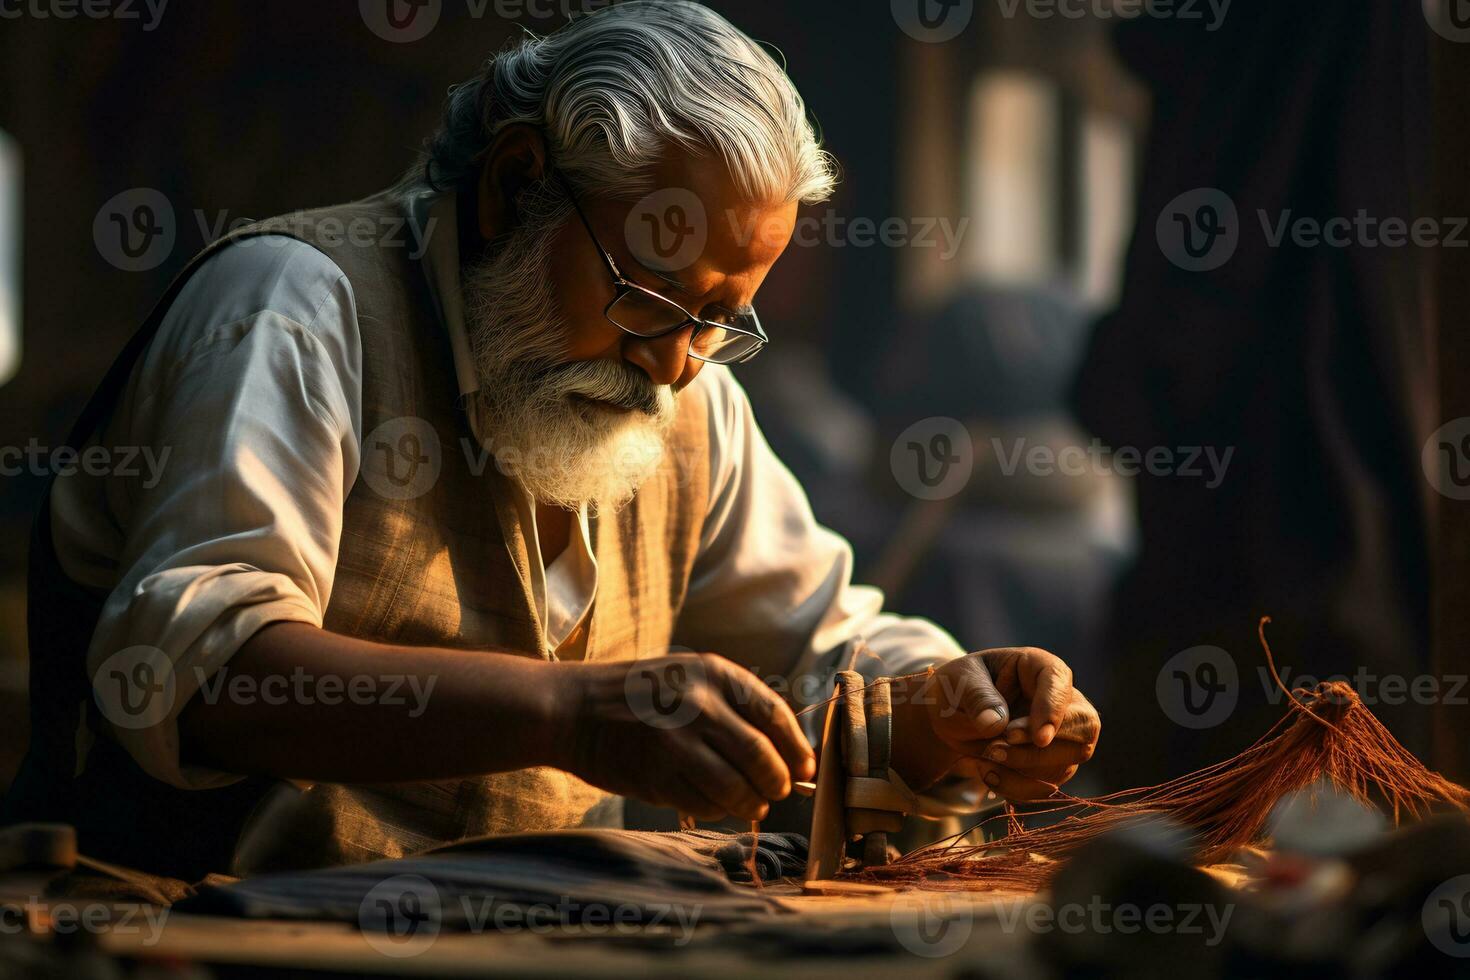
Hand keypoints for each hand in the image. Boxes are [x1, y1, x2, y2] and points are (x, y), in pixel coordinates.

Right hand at [559, 653, 815, 822]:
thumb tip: (788, 752)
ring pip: (737, 788)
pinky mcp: (656, 774)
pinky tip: (715, 805)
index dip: (796, 748)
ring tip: (751, 805)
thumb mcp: (689, 678)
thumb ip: (734, 707)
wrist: (571, 708)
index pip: (774, 715)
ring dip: (751, 804)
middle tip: (777, 792)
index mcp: (714, 673)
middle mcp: (699, 704)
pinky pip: (704, 804)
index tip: (805, 768)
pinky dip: (718, 811)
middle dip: (778, 783)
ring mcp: (676, 741)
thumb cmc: (638, 695)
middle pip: (762, 757)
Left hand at [890, 648, 1099, 798]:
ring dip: (1022, 768)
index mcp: (1039, 667)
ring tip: (984, 756)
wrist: (950, 717)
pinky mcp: (1053, 765)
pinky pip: (1046, 786)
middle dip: (1040, 749)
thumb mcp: (958, 683)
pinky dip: (1016, 787)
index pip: (1060, 683)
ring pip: (1065, 762)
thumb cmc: (958, 687)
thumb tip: (995, 724)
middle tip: (996, 748)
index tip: (1039, 738)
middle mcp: (1061, 701)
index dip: (1054, 711)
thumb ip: (977, 697)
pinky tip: (987, 772)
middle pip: (1083, 728)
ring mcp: (1063, 736)